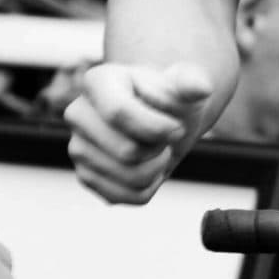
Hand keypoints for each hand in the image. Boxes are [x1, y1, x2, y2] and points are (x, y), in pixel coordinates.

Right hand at [64, 61, 213, 204]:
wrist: (163, 120)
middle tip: (164, 136)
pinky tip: (147, 166)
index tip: (177, 127)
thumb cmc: (172, 99)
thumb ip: (194, 83)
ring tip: (156, 149)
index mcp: (97, 81)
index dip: (157, 127)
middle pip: (128, 152)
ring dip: (158, 168)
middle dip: (160, 148)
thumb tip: (200, 87)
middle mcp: (78, 113)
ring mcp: (77, 147)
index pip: (118, 112)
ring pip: (131, 178)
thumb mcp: (186, 86)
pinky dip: (149, 187)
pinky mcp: (86, 177)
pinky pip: (127, 196)